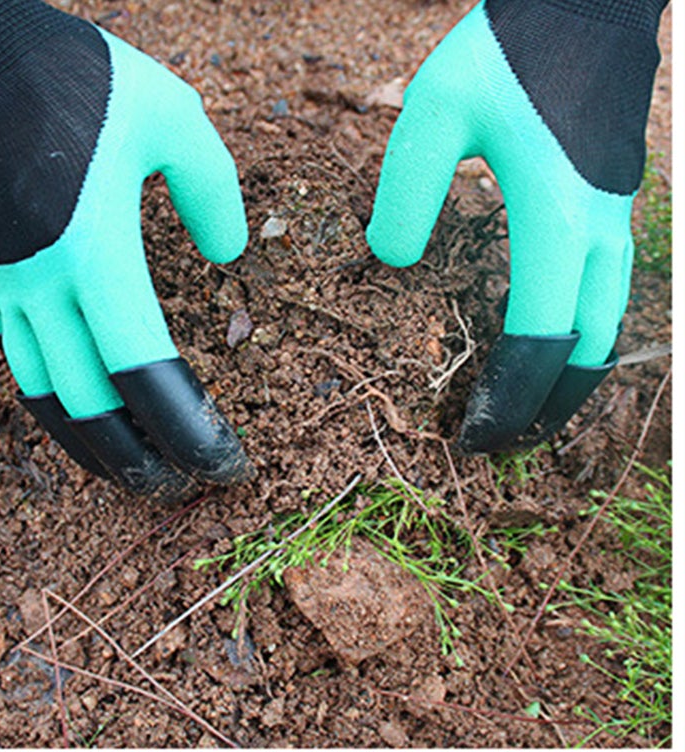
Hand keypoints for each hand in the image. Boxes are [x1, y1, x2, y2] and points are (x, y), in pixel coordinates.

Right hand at [0, 3, 249, 497]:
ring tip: (134, 475)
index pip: (142, 370)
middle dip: (141, 460)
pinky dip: (58, 409)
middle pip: (91, 408)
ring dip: (92, 451)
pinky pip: (23, 370)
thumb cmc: (84, 82)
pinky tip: (88, 422)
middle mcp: (44, 286)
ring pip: (46, 402)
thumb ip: (213, 188)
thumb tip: (227, 255)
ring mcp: (9, 291)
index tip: (222, 460)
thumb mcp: (174, 116)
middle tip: (184, 487)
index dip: (185, 428)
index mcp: (95, 251)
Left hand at [367, 0, 663, 450]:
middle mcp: (602, 225)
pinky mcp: (616, 202)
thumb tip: (392, 262)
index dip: (509, 398)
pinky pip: (606, 289)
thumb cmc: (511, 44)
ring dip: (568, 378)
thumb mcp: (435, 108)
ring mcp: (619, 213)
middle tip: (499, 447)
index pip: (543, 337)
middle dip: (548, 408)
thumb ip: (406, 192)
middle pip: (591, 349)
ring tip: (521, 417)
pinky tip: (537, 349)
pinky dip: (577, 334)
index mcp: (558, 215)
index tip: (471, 435)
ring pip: (609, 323)